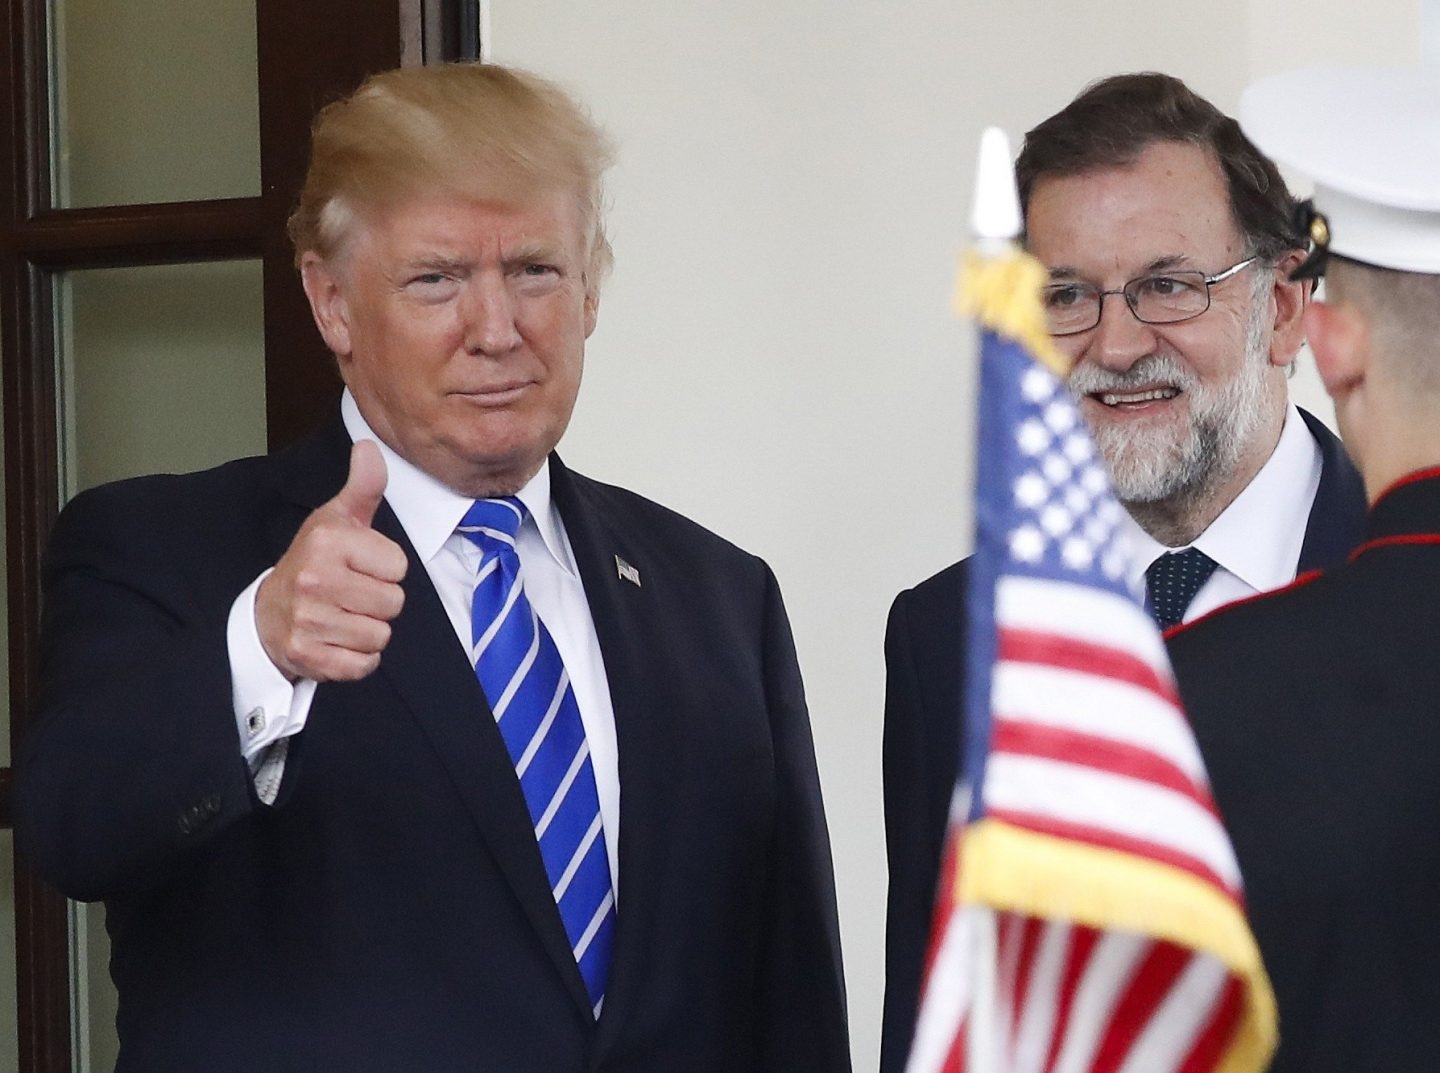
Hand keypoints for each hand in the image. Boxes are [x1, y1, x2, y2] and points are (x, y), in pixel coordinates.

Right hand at [256, 440, 407, 680]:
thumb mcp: (336, 520)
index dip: (386, 569)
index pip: (399, 567)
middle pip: (394, 603)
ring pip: (381, 635)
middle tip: (350, 594)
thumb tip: (370, 447)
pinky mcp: (308, 656)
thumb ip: (362, 486)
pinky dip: (357, 659)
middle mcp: (315, 579)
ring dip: (368, 630)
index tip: (359, 566)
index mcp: (328, 541)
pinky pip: (364, 664)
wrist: (268, 614)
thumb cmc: (314, 562)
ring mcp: (309, 620)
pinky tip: (337, 641)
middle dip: (379, 602)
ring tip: (343, 616)